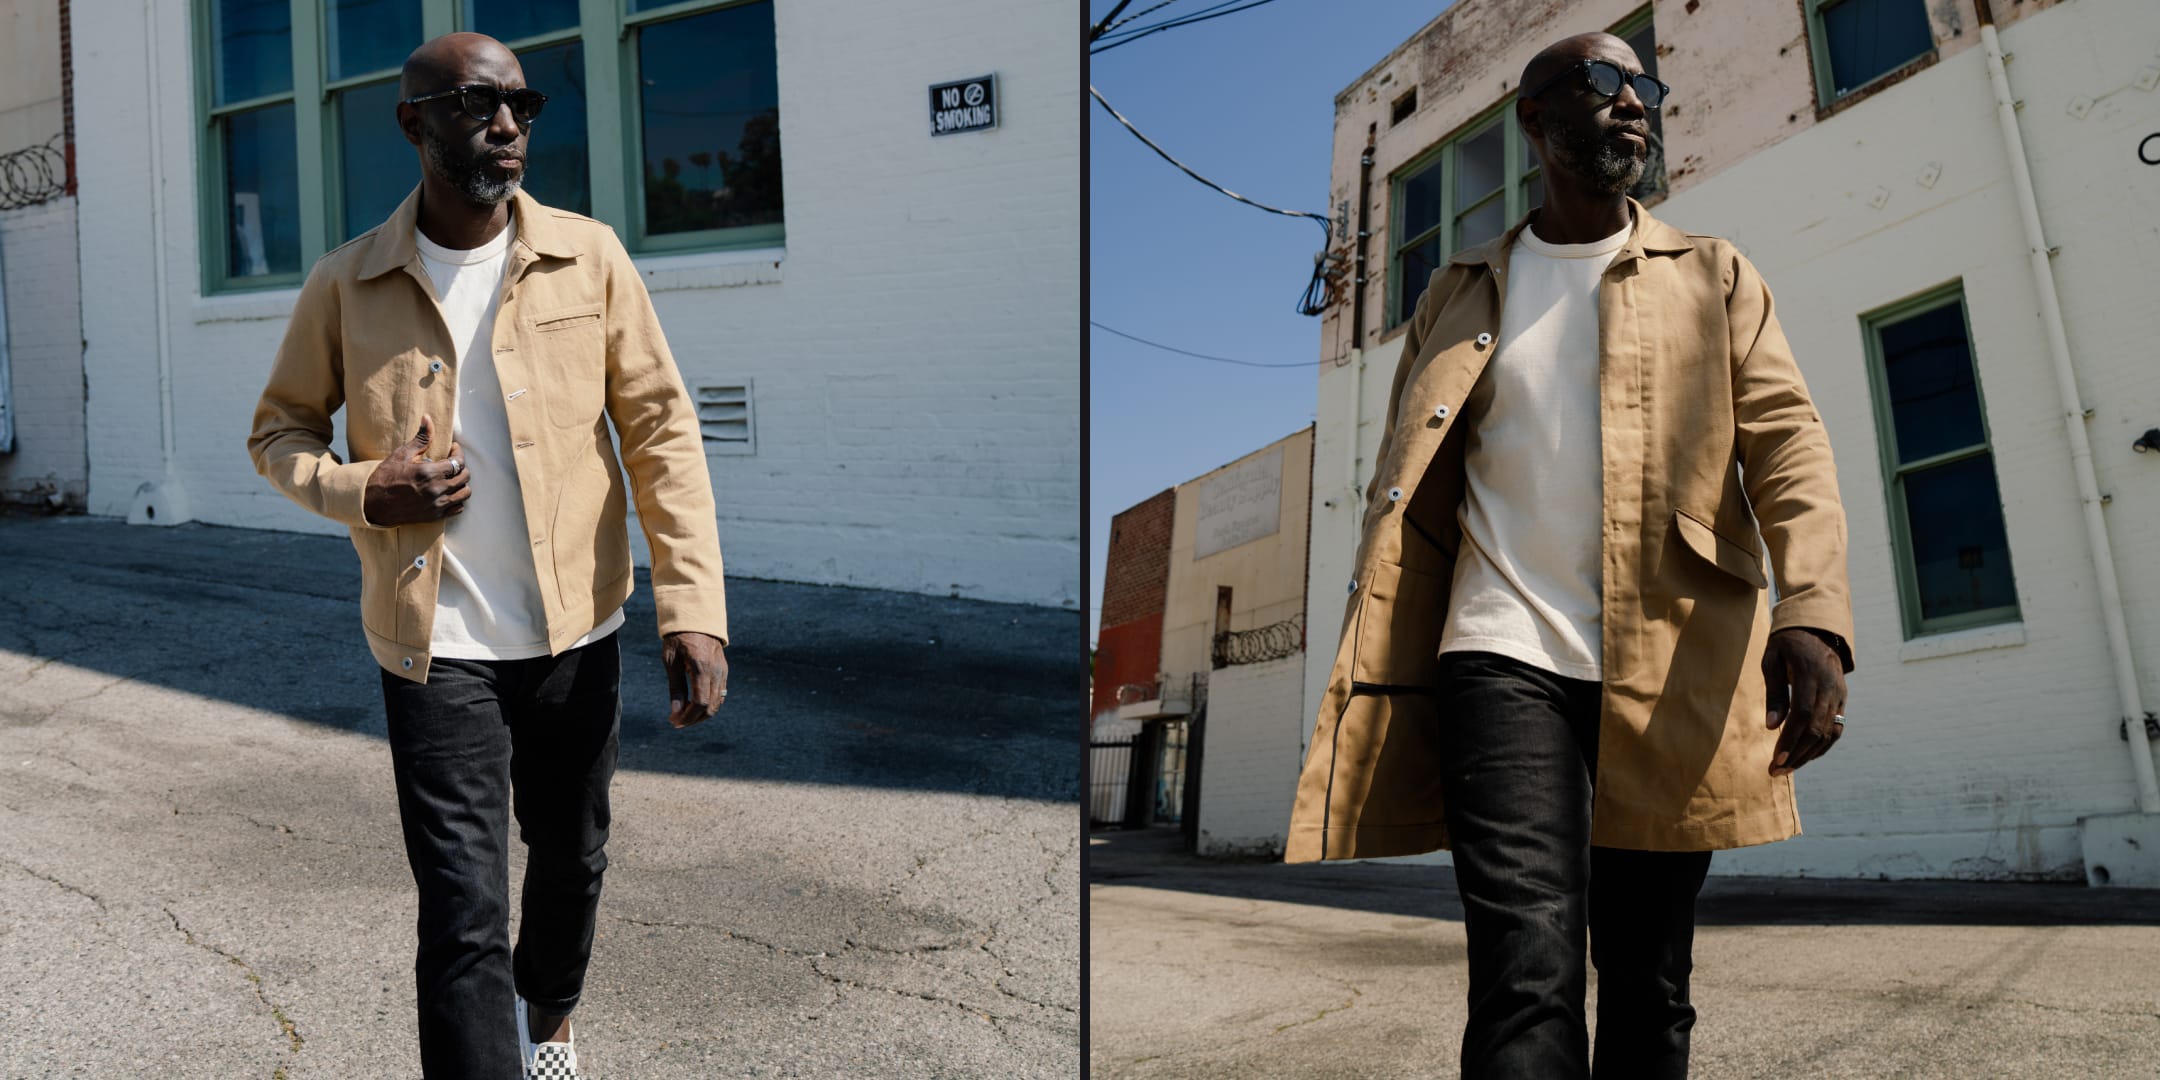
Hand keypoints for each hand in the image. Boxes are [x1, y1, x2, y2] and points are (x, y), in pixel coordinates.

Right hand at [363, 414, 469, 526]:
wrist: (372, 503)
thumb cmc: (386, 477)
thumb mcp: (402, 454)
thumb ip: (421, 438)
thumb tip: (428, 418)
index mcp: (429, 473)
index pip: (458, 462)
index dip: (458, 453)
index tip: (453, 449)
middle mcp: (436, 489)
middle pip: (464, 477)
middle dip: (461, 467)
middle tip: (452, 463)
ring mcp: (437, 504)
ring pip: (465, 493)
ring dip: (462, 483)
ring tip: (452, 478)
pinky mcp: (434, 516)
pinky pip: (458, 508)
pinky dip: (457, 500)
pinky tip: (448, 492)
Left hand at [663, 631, 727, 727]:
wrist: (697, 620)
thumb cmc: (678, 639)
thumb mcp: (671, 661)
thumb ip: (675, 688)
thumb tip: (676, 712)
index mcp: (701, 668)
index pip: (700, 703)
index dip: (688, 717)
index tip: (674, 721)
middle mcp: (716, 672)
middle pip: (711, 707)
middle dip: (694, 719)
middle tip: (677, 721)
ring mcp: (723, 672)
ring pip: (717, 704)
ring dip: (702, 714)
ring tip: (684, 715)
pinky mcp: (724, 672)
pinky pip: (720, 695)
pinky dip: (708, 705)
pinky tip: (694, 705)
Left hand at [1762, 627, 1846, 776]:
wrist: (1816, 629)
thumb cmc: (1786, 644)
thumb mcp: (1772, 660)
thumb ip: (1774, 692)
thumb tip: (1772, 726)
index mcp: (1811, 674)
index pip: (1803, 715)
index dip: (1790, 740)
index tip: (1775, 760)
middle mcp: (1830, 686)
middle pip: (1816, 729)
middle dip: (1796, 754)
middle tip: (1775, 771)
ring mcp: (1840, 694)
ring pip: (1828, 733)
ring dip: (1808, 754)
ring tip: (1786, 769)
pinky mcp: (1842, 699)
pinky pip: (1836, 728)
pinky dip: (1822, 746)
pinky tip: (1805, 756)